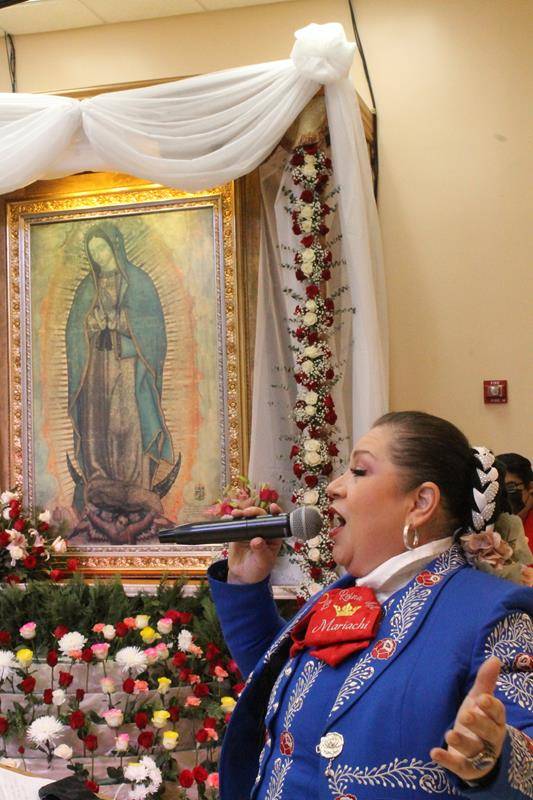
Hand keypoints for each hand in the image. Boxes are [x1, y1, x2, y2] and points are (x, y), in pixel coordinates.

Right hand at [227, 503, 283, 584]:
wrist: (243, 576)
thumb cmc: (258, 569)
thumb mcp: (263, 562)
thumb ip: (261, 551)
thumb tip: (257, 540)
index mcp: (273, 536)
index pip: (276, 522)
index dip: (276, 513)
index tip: (272, 507)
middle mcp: (262, 531)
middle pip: (260, 516)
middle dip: (255, 511)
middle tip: (248, 513)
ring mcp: (249, 531)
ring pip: (247, 517)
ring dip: (242, 512)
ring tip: (237, 514)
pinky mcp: (238, 532)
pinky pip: (235, 523)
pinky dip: (232, 519)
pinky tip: (230, 517)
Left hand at [430, 657, 505, 782]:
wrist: (477, 756)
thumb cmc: (478, 721)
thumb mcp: (479, 702)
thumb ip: (486, 682)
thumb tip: (495, 658)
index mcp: (495, 721)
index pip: (498, 714)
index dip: (491, 707)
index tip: (482, 698)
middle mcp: (490, 739)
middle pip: (488, 732)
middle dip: (478, 723)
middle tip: (465, 714)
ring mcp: (479, 756)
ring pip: (474, 750)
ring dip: (462, 742)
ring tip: (449, 733)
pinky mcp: (466, 768)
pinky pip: (458, 766)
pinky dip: (446, 760)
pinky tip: (433, 752)